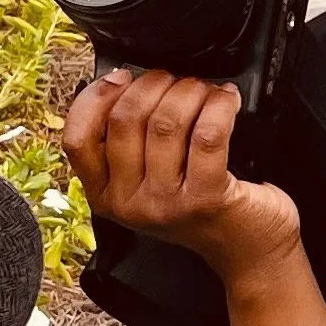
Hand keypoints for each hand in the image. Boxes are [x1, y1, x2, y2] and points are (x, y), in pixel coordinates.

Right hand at [63, 67, 302, 280]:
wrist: (249, 248)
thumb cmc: (200, 205)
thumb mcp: (149, 182)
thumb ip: (128, 144)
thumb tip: (124, 83)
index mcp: (105, 197)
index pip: (77, 139)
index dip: (95, 97)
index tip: (122, 76)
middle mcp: (129, 204)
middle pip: (126, 119)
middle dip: (155, 84)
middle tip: (178, 81)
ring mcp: (165, 204)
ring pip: (166, 122)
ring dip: (190, 91)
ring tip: (206, 91)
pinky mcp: (205, 198)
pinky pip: (207, 134)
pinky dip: (220, 106)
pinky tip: (227, 101)